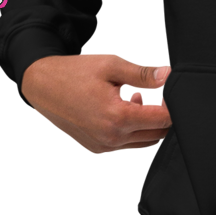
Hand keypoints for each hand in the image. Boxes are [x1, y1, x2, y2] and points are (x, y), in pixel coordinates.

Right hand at [21, 53, 172, 154]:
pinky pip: (127, 144)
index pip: (162, 119)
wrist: (42, 87)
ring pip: (143, 141)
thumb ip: (143, 74)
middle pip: (157, 133)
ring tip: (138, 99)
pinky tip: (124, 109)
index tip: (172, 92)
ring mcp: (104, 146)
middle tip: (157, 95)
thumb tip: (169, 75)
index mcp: (118, 117)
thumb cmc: (75, 73)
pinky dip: (132, 130)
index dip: (173, 106)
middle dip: (163, 116)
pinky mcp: (97, 148)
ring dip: (147, 124)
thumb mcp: (111, 65)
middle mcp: (112, 137)